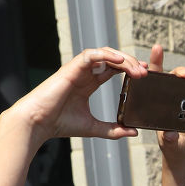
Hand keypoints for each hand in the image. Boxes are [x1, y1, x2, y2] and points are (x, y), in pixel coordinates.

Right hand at [8, 47, 146, 143]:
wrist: (38, 122)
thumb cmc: (60, 123)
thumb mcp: (94, 128)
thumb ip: (114, 130)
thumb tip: (134, 132)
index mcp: (89, 83)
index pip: (113, 69)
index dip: (129, 69)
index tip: (145, 76)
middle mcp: (85, 73)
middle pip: (112, 59)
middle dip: (130, 62)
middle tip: (146, 73)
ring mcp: (77, 69)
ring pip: (104, 54)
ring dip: (122, 59)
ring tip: (137, 69)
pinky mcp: (71, 68)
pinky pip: (90, 55)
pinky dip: (105, 55)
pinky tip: (120, 61)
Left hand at [146, 45, 184, 181]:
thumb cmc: (173, 149)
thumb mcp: (169, 145)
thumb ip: (170, 139)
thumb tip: (170, 135)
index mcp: (159, 103)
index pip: (156, 79)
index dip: (156, 63)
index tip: (158, 48)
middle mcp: (172, 99)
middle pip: (175, 79)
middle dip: (179, 73)